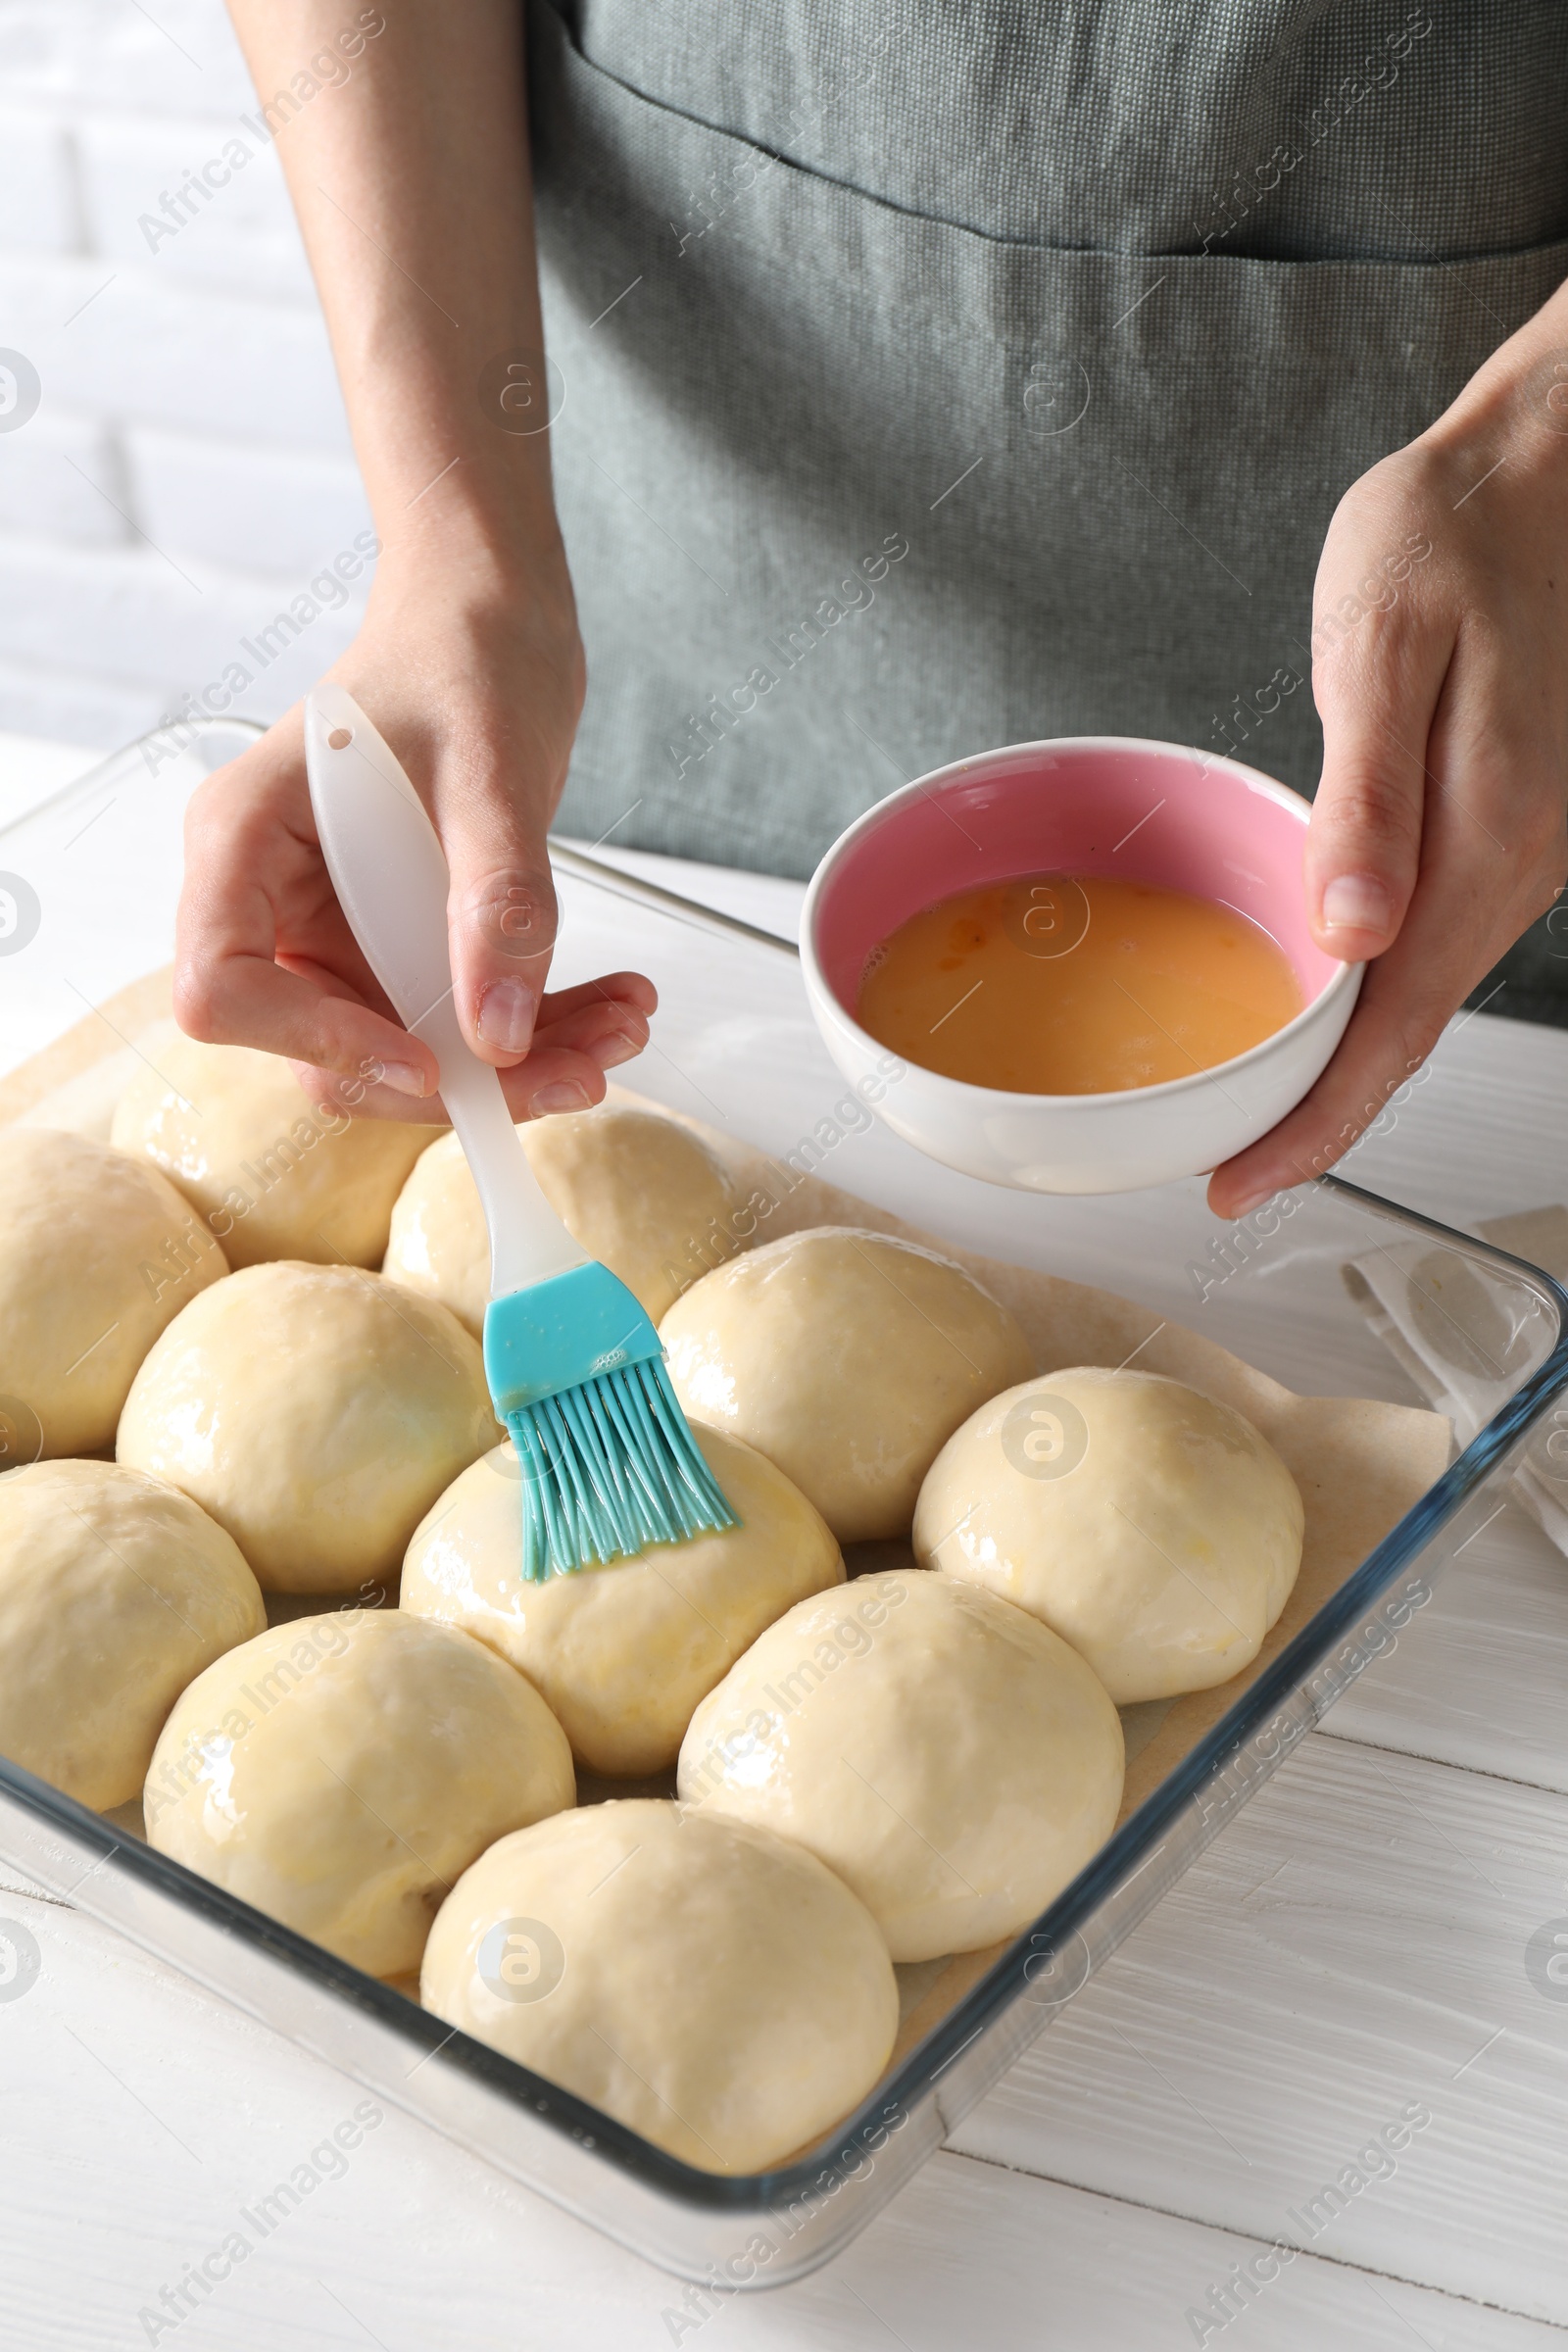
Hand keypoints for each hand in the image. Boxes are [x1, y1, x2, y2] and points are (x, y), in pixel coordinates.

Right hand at [174, 553, 654, 1121]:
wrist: (493, 616)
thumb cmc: (462, 651)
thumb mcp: (490, 768)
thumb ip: (495, 899)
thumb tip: (498, 1031)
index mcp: (243, 841)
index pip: (222, 990)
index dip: (315, 1045)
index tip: (429, 1057)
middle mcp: (273, 900)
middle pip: (329, 1048)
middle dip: (462, 1077)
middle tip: (583, 1070)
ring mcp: (338, 929)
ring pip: (409, 1049)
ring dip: (524, 1061)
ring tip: (624, 1027)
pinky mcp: (400, 943)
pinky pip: (459, 1018)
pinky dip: (540, 1025)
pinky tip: (615, 1006)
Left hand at [1210, 330, 1567, 1216]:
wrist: (1548, 468)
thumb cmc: (1457, 533)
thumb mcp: (1385, 643)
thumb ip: (1367, 797)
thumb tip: (1349, 937)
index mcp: (1488, 834)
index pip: (1396, 1026)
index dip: (1316, 1124)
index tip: (1240, 1185)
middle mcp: (1524, 862)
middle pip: (1413, 1029)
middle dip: (1321, 1114)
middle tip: (1227, 1168)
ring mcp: (1531, 847)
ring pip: (1430, 988)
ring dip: (1349, 1059)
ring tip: (1257, 1106)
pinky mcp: (1520, 823)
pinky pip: (1445, 935)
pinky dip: (1379, 992)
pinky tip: (1325, 997)